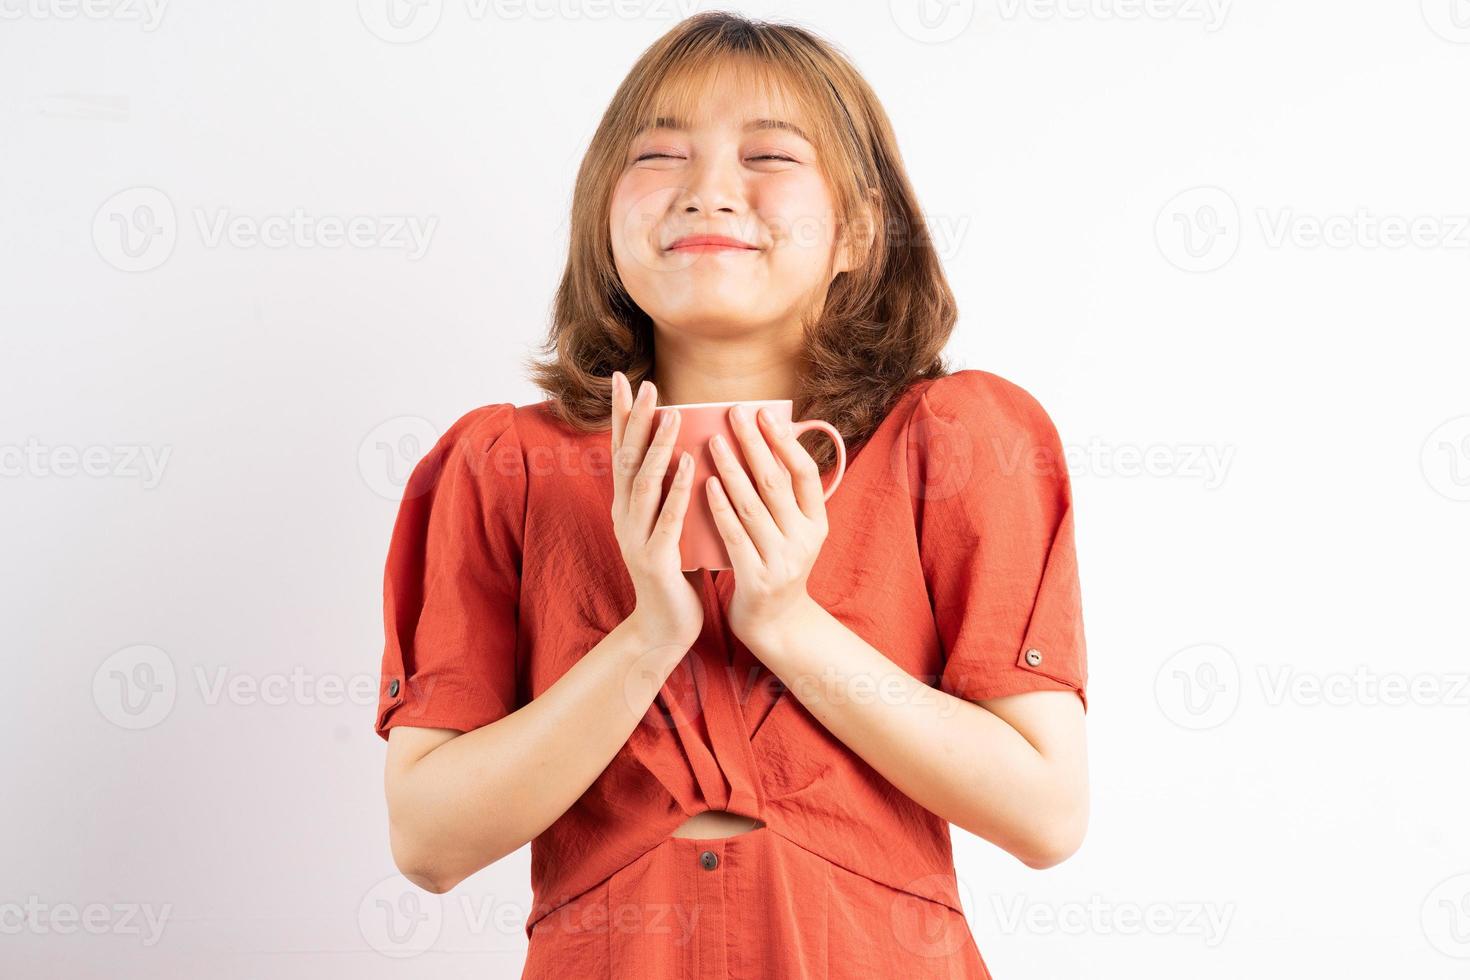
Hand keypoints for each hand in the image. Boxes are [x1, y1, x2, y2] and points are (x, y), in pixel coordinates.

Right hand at [608, 371, 705, 652]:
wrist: (665, 626)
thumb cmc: (676, 571)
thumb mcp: (672, 523)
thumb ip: (674, 491)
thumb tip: (695, 447)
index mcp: (628, 506)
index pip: (622, 451)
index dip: (624, 415)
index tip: (625, 378)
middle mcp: (624, 515)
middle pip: (626, 458)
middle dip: (637, 420)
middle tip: (647, 384)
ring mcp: (636, 536)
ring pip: (643, 483)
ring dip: (657, 446)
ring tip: (672, 414)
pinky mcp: (654, 558)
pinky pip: (667, 517)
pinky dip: (677, 489)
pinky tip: (690, 465)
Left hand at [705, 404, 828, 653]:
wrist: (774, 624)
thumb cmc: (777, 564)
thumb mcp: (795, 532)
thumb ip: (787, 496)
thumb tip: (774, 440)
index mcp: (817, 523)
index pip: (805, 474)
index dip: (785, 442)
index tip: (763, 412)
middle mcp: (804, 540)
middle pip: (776, 483)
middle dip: (754, 444)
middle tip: (734, 413)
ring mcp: (781, 561)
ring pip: (752, 505)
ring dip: (731, 469)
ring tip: (713, 441)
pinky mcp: (756, 578)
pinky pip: (734, 535)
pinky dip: (720, 507)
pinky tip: (706, 484)